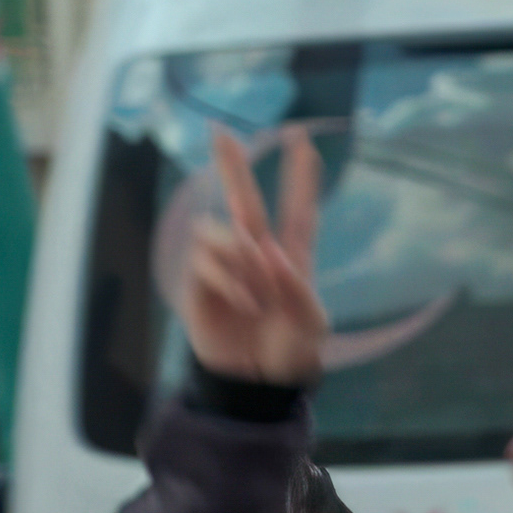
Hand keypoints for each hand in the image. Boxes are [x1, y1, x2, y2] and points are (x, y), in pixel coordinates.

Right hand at [182, 125, 327, 390]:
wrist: (257, 380)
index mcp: (292, 257)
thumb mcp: (311, 324)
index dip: (301, 176)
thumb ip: (298, 289)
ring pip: (220, 231)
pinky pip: (206, 262)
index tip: (302, 140)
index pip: (299, 208)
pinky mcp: (200, 282)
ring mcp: (226, 266)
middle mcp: (256, 253)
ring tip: (259, 295)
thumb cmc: (290, 349)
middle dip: (231, 166)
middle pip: (243, 199)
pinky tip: (246, 304)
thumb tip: (269, 252)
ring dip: (241, 258)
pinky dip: (229, 279)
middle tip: (220, 132)